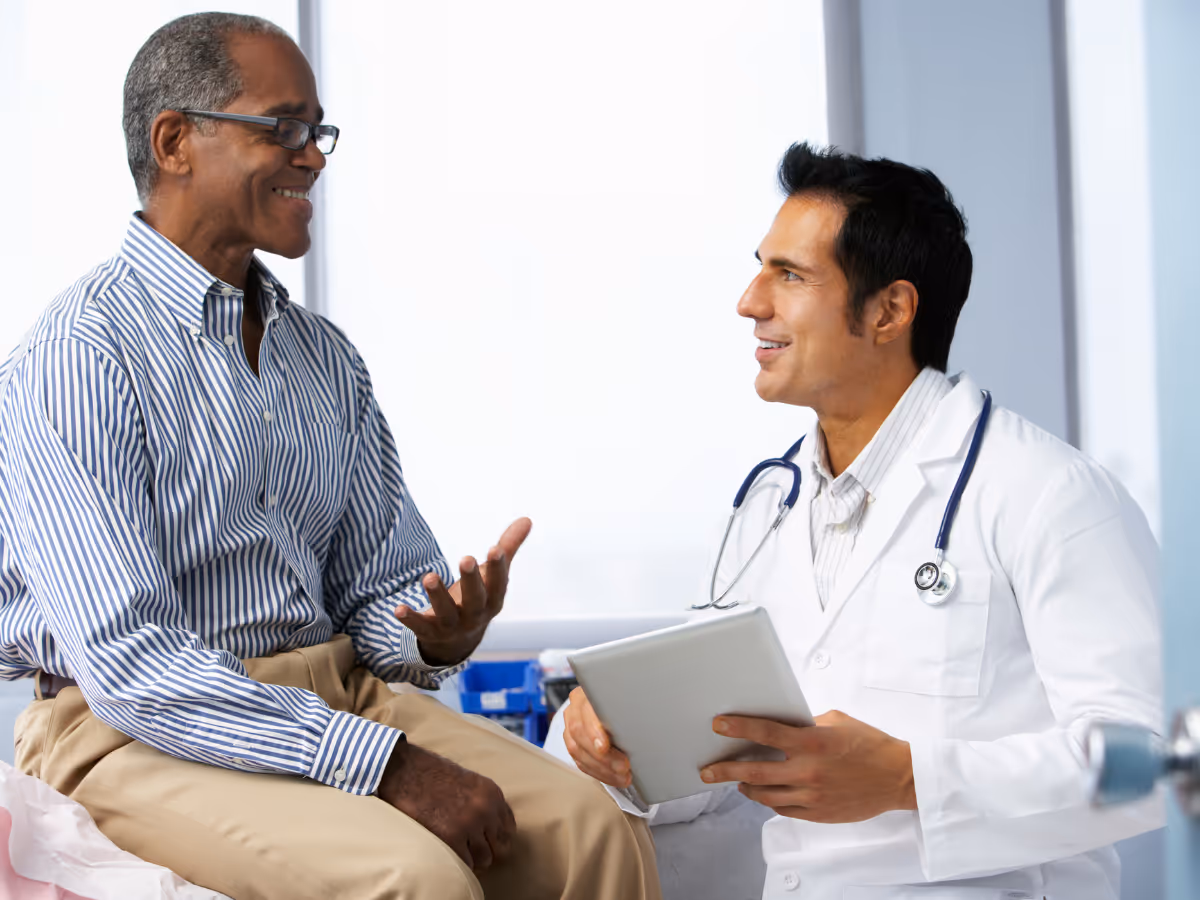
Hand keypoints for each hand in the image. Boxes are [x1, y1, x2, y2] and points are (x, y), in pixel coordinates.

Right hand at [376, 740, 515, 869]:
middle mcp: (486, 809)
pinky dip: (458, 862)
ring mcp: (469, 824)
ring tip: (459, 850)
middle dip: (488, 850)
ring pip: (485, 859)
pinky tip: (448, 851)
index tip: (487, 841)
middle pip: (501, 847)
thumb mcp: (468, 781)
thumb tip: (492, 827)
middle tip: (473, 849)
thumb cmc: (431, 775)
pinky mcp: (450, 837)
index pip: (509, 828)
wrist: (404, 771)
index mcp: (492, 793)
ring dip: (473, 858)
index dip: (497, 838)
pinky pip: (465, 864)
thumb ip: (484, 802)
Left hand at [396, 518, 531, 665]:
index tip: (495, 548)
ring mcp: (453, 626)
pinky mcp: (431, 632)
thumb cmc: (478, 598)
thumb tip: (527, 519)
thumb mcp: (493, 577)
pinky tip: (398, 608)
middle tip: (467, 559)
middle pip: (475, 599)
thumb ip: (508, 547)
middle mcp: (475, 616)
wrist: (458, 641)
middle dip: (471, 580)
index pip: (498, 584)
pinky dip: (410, 619)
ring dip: (438, 596)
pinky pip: (420, 626)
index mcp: (493, 600)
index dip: (498, 568)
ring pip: (446, 613)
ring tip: (429, 577)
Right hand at [562, 686, 632, 787]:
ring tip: (622, 776)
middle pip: (580, 733)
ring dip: (602, 768)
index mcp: (586, 693)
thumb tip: (645, 721)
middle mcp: (574, 708)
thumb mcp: (626, 700)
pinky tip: (614, 777)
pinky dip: (599, 772)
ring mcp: (570, 726)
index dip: (594, 730)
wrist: (613, 706)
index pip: (585, 710)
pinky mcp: (572, 743)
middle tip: (623, 766)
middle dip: (603, 756)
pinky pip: (580, 761)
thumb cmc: (622, 703)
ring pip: (577, 750)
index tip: (605, 746)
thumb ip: (628, 708)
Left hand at [698, 709, 915, 822]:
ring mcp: (812, 795)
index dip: (739, 728)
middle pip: (755, 772)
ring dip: (745, 787)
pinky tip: (762, 794)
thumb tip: (780, 724)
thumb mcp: (836, 721)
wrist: (898, 777)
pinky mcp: (818, 813)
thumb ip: (805, 724)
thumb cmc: (869, 744)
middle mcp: (808, 770)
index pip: (766, 733)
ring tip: (735, 781)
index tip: (719, 725)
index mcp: (812, 742)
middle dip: (725, 770)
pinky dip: (769, 801)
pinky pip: (783, 809)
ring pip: (765, 795)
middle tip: (707, 770)